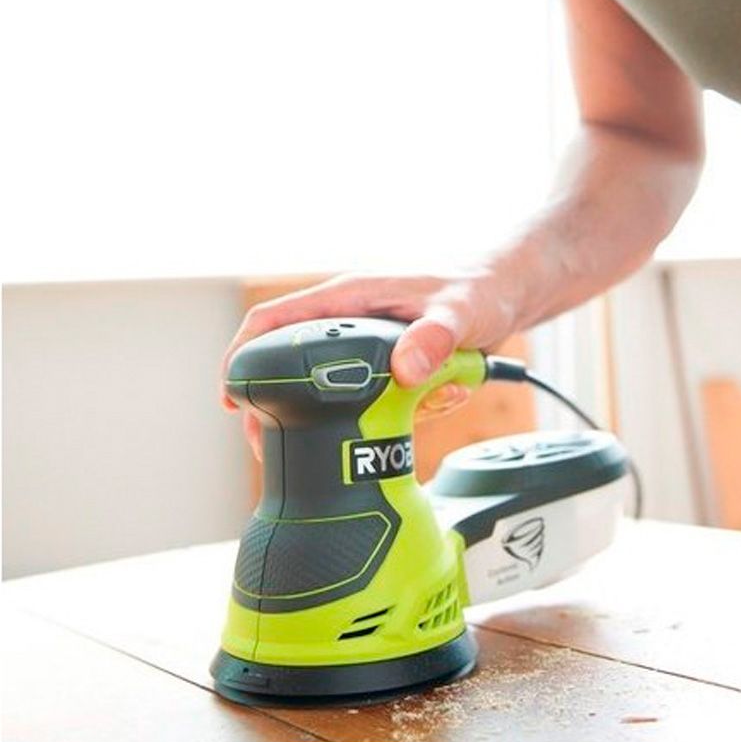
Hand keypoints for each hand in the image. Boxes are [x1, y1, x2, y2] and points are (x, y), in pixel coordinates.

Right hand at [220, 269, 523, 459]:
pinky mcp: (386, 366)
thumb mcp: (462, 312)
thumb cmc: (480, 289)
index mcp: (351, 297)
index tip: (230, 397)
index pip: (274, 320)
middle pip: (290, 366)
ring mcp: (366, 345)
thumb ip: (435, 336)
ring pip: (332, 392)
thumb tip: (405, 367)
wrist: (509, 293)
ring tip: (392, 422)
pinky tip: (429, 407)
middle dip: (286, 411)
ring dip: (352, 421)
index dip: (242, 355)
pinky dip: (393, 417)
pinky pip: (371, 401)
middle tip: (282, 452)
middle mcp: (350, 320)